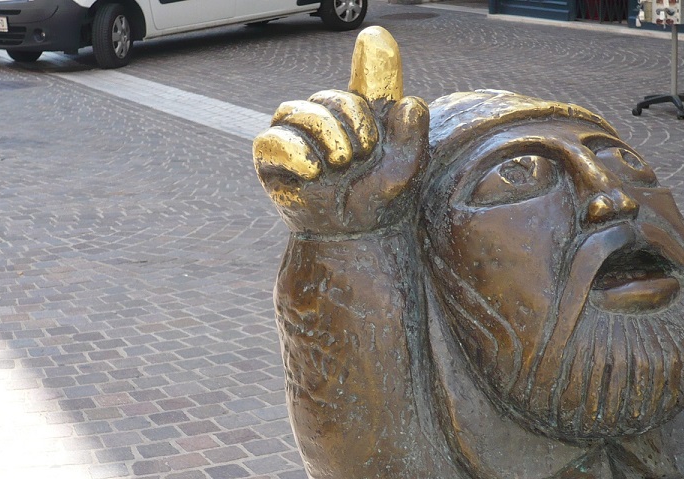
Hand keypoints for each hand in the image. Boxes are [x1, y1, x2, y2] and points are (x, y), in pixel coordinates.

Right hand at [253, 26, 428, 234]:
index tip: (375, 36)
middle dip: (353, 125)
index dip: (372, 58)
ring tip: (340, 165)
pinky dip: (296, 152)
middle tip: (362, 156)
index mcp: (360, 114)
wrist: (350, 236)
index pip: (366, 78)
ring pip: (300, 111)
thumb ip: (412, 137)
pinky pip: (274, 139)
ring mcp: (295, 134)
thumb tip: (410, 104)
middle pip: (332, 96)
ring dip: (327, 136)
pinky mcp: (271, 156)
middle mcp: (326, 117)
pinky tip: (315, 171)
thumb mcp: (403, 171)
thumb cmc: (376, 202)